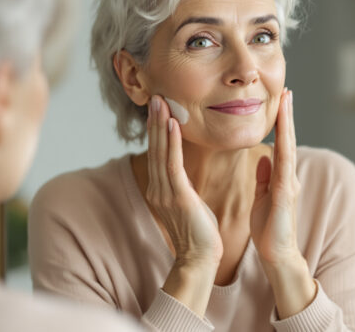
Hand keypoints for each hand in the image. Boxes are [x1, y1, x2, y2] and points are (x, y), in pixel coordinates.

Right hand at [146, 95, 222, 267]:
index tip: (159, 107)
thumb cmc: (199, 232)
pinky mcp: (178, 197)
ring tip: (161, 102)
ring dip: (160, 125)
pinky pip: (173, 164)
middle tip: (155, 95)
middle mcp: (159, 188)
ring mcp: (166, 192)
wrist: (200, 258)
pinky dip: (171, 143)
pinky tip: (172, 125)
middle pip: (154, 147)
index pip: (158, 153)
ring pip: (161, 151)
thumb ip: (184, 184)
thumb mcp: (190, 202)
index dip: (157, 129)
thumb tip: (186, 171)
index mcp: (162, 189)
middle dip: (154, 121)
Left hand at [250, 88, 316, 317]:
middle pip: (288, 139)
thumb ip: (264, 177)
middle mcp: (288, 176)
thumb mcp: (262, 197)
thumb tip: (263, 157)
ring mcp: (289, 184)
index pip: (280, 144)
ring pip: (289, 147)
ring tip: (287, 102)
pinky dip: (283, 148)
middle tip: (287, 90)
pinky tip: (281, 135)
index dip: (281, 122)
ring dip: (288, 124)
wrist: (276, 254)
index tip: (280, 100)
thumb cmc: (269, 228)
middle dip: (288, 115)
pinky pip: (283, 166)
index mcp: (280, 177)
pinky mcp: (285, 194)